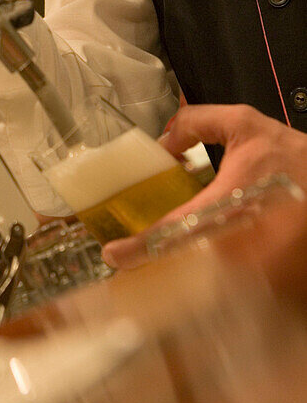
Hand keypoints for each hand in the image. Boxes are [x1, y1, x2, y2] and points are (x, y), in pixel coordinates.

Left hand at [102, 104, 306, 269]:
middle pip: (186, 261)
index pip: (175, 229)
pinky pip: (233, 280)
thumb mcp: (244, 123)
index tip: (114, 254)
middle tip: (135, 254)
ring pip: (208, 275)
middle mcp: (241, 239)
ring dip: (186, 269)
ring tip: (168, 255)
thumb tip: (164, 141)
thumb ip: (197, 123)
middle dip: (159, 260)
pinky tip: (204, 259)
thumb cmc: (295, 157)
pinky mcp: (271, 274)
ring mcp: (257, 263)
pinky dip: (213, 274)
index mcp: (228, 203)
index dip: (141, 245)